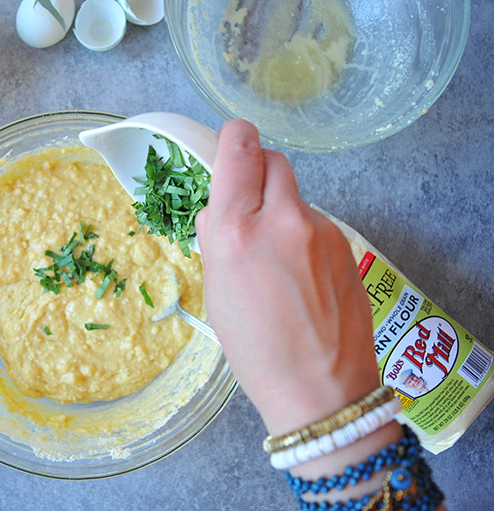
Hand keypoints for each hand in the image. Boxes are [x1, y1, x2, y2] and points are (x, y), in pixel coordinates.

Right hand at [195, 120, 380, 434]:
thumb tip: (219, 209)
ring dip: (279, 209)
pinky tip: (300, 273)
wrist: (321, 389)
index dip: (232, 142)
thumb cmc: (257, 350)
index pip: (240, 146)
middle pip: (271, 159)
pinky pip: (315, 221)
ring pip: (294, 194)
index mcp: (237, 231)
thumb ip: (216, 238)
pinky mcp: (346, 244)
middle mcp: (282, 219)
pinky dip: (301, 234)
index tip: (228, 151)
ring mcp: (321, 230)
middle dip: (255, 174)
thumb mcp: (216, 292)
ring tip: (275, 258)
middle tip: (247, 208)